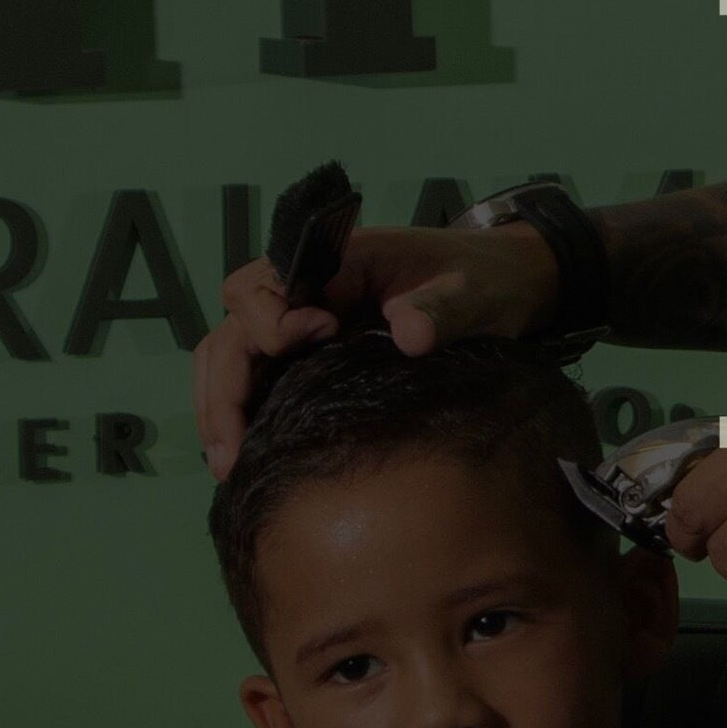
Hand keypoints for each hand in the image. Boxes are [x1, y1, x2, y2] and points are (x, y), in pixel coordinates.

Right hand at [190, 222, 562, 476]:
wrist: (505, 284)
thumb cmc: (485, 281)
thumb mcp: (472, 293)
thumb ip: (442, 309)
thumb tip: (408, 334)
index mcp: (334, 262)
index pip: (262, 288)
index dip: (270, 322)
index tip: (315, 339)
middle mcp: (306, 288)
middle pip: (233, 328)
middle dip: (224, 387)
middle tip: (231, 449)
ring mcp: (306, 320)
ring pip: (234, 354)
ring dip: (221, 406)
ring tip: (226, 465)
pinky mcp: (314, 350)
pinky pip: (260, 374)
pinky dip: (243, 409)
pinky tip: (246, 455)